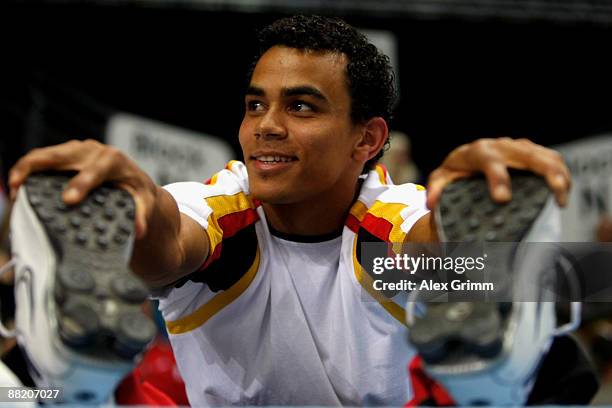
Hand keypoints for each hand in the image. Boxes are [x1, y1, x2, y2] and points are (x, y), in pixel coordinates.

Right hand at [9, 139, 156, 238]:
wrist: (133, 176)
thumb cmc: (136, 189)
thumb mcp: (143, 202)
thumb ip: (141, 216)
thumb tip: (139, 231)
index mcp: (113, 160)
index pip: (96, 170)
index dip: (81, 183)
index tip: (69, 200)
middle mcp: (93, 150)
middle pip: (61, 154)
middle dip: (37, 168)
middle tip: (19, 188)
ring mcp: (76, 150)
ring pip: (45, 154)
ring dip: (26, 168)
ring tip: (13, 191)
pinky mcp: (65, 154)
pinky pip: (42, 158)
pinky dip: (28, 170)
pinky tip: (18, 187)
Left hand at [426, 137, 570, 209]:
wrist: (467, 161)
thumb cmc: (455, 173)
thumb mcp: (441, 180)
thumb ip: (436, 189)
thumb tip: (431, 202)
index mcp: (478, 151)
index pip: (489, 160)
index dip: (498, 177)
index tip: (503, 198)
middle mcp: (502, 145)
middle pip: (526, 154)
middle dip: (544, 172)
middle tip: (554, 193)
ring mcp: (520, 148)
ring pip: (545, 155)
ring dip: (558, 173)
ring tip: (561, 198)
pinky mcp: (532, 153)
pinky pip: (553, 159)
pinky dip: (562, 174)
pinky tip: (562, 194)